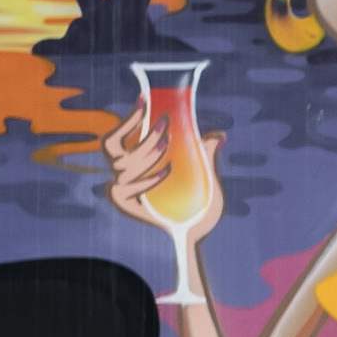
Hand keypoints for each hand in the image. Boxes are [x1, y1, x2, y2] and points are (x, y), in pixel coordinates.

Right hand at [101, 107, 219, 237]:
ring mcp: (121, 188)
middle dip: (143, 134)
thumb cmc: (198, 207)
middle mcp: (123, 172)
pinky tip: (165, 174)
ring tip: (168, 147)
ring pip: (123, 164)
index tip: (145, 100)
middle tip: (167, 126)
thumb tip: (219, 135)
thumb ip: (207, 156)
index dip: (129, 118)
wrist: (195, 236)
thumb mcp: (207, 178)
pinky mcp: (123, 203)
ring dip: (146, 153)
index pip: (120, 135)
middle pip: (116, 146)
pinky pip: (126, 186)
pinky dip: (146, 179)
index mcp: (135, 162)